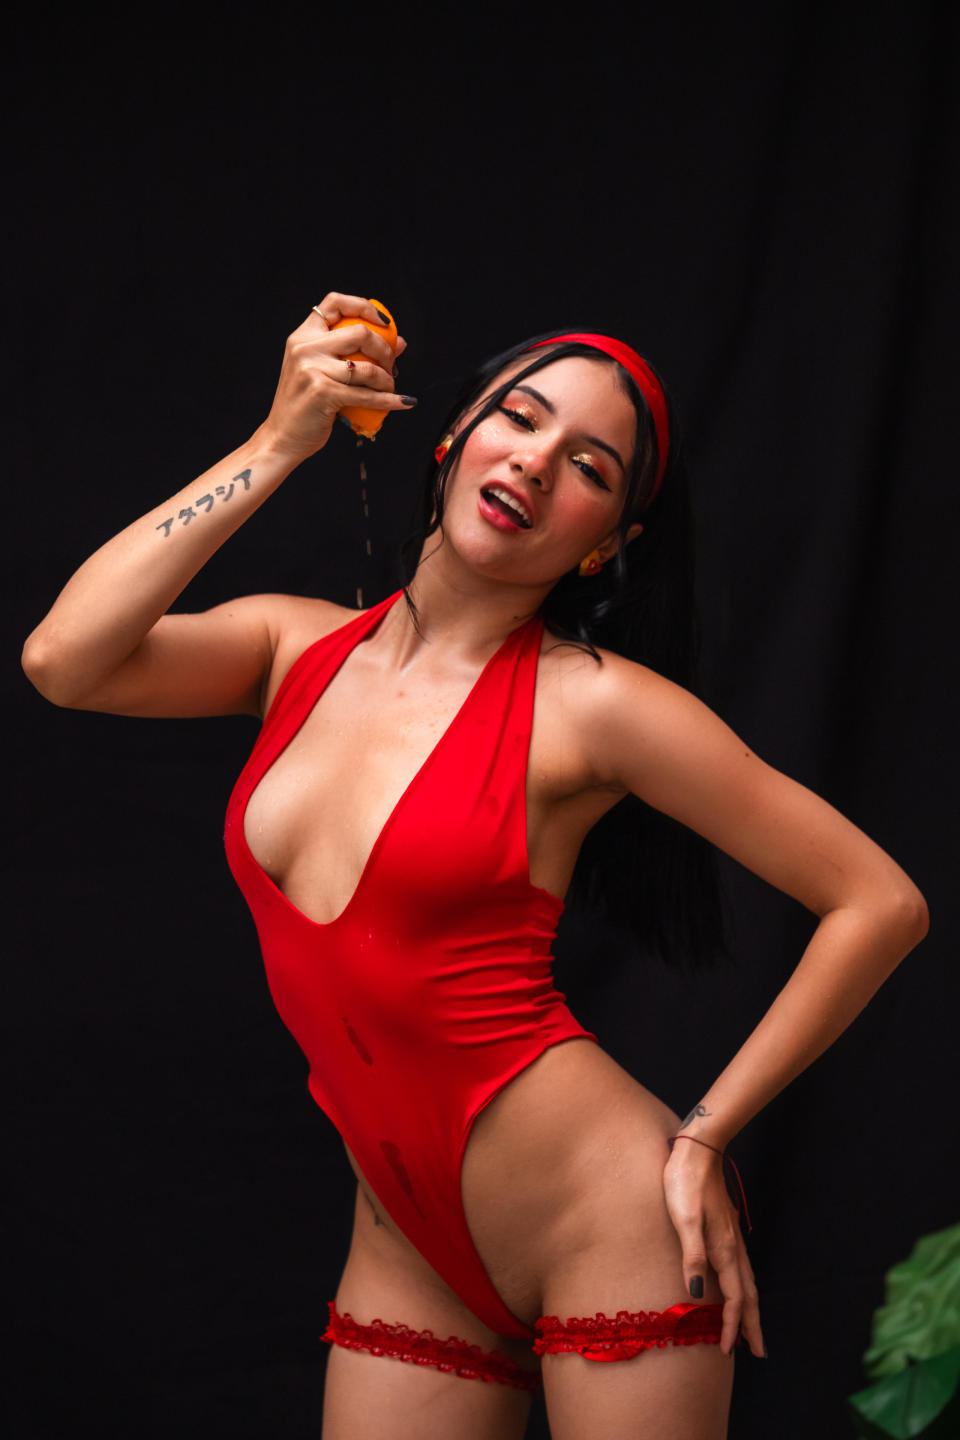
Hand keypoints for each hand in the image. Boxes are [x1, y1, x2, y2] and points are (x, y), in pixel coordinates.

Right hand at [260, 292, 412, 461]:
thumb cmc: (305, 405)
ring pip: (367, 367)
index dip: (363, 306)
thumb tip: (400, 343)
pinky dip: (390, 400)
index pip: (334, 303)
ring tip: (390, 387)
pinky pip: (367, 395)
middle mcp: (304, 348)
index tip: (384, 323)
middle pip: (359, 333)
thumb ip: (354, 353)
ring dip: (387, 380)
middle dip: (385, 349)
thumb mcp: (320, 372)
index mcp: (302, 337)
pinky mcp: (323, 393)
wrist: (282, 437)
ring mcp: (312, 369)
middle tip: (391, 366)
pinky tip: (404, 402)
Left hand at [662, 1139, 763, 1357]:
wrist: (698, 1150)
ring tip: (750, 1326)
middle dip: (752, 1324)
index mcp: (723, 1248)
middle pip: (748, 1294)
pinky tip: (737, 1285)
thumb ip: (692, 1257)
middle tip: (758, 1351)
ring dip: (749, 1306)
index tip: (728, 1350)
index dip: (732, 1326)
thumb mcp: (684, 1220)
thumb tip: (697, 1296)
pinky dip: (743, 1286)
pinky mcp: (725, 1227)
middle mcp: (732, 1246)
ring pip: (746, 1280)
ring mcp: (730, 1236)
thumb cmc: (685, 1183)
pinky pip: (740, 1267)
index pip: (734, 1298)